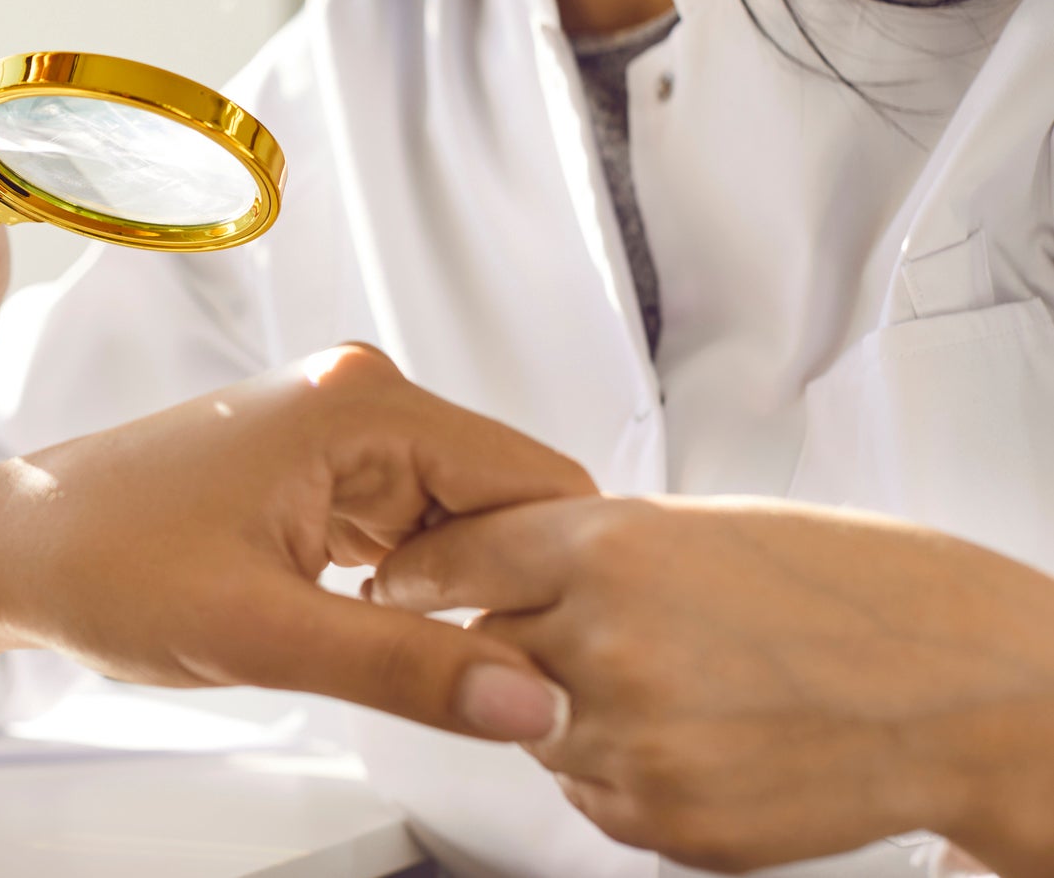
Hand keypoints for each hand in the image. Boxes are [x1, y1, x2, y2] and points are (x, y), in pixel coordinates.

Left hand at [0, 344, 597, 740]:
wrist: (15, 548)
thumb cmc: (105, 563)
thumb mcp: (264, 632)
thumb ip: (408, 666)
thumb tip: (532, 701)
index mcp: (364, 404)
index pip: (538, 483)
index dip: (561, 579)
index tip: (564, 665)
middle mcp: (361, 397)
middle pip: (506, 503)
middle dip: (513, 592)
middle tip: (500, 687)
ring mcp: (340, 430)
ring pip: (461, 523)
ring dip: (462, 596)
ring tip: (429, 664)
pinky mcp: (318, 467)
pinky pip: (410, 527)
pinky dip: (417, 587)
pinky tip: (388, 634)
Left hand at [373, 496, 1053, 873]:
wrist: (948, 685)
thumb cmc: (836, 590)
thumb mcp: (692, 527)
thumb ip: (577, 549)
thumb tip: (484, 562)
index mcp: (609, 548)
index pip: (447, 560)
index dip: (418, 572)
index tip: (394, 581)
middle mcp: (605, 641)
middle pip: (483, 647)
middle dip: (510, 640)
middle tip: (585, 632)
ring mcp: (629, 738)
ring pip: (532, 723)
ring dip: (569, 705)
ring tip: (673, 680)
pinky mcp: (658, 817)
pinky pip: (588, 789)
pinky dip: (619, 765)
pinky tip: (696, 732)